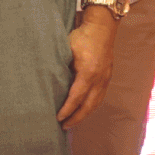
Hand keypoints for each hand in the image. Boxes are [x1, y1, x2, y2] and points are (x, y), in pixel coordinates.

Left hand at [59, 8, 117, 126]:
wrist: (102, 26)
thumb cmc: (81, 35)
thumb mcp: (65, 48)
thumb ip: (58, 65)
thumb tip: (46, 79)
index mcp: (89, 72)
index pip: (76, 97)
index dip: (67, 110)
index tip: (58, 119)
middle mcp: (100, 78)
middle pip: (89, 105)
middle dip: (76, 118)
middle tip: (64, 127)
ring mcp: (106, 78)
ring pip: (96, 102)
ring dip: (84, 114)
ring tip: (73, 122)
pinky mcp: (108, 76)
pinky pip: (100, 96)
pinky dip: (91, 105)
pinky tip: (84, 109)